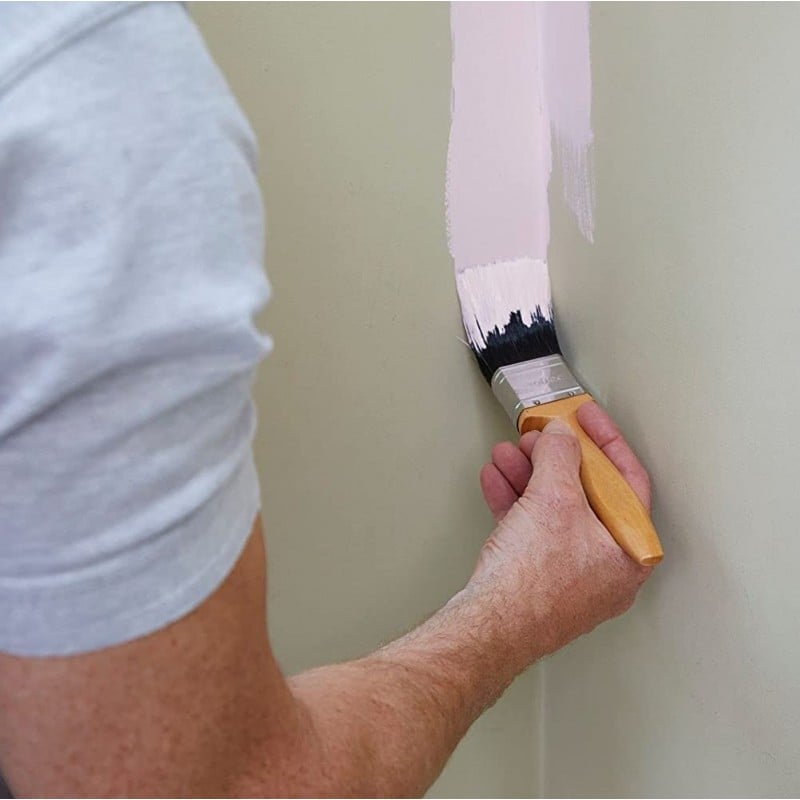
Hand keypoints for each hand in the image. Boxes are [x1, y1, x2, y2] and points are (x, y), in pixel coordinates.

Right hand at [469, 402, 652, 668]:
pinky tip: (497, 480)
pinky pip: (532, 529)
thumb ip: (561, 456)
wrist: (489, 627)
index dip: (605, 440)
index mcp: (630, 550)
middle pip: (587, 494)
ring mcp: (571, 575)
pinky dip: (515, 501)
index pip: (627, 481)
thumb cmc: (532, 582)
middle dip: (557, 458)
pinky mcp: (538, 579)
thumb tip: (561, 437)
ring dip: (529, 475)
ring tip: (509, 453)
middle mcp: (606, 566)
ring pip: (554, 509)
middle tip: (540, 436)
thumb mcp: (554, 499)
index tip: (585, 417)